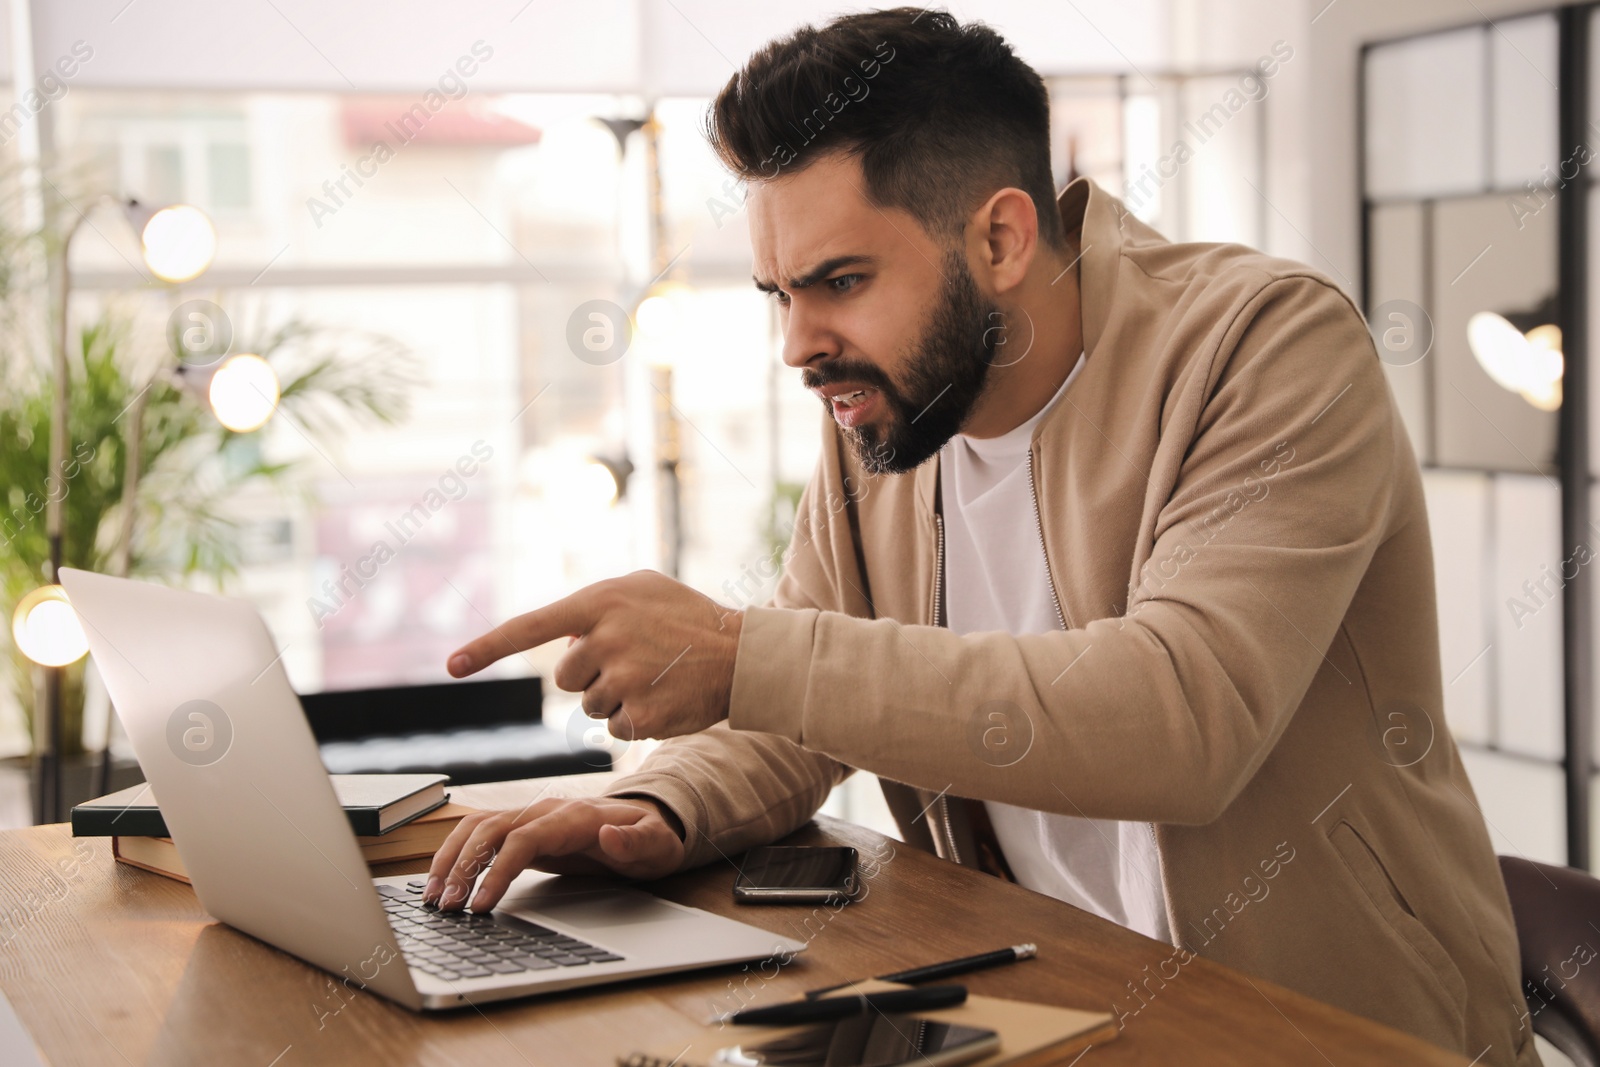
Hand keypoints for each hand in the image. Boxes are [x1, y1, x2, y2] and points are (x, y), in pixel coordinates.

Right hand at [423, 796, 685, 911]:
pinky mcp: (521, 830)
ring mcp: (530, 817)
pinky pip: (479, 835)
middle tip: (445, 907)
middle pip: (489, 829)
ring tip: (432, 898)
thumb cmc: (650, 839)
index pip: (524, 839)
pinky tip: (442, 881)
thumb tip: (612, 835)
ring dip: (450, 859)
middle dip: (462, 867)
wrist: (647, 826)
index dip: (498, 869)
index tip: (481, 904)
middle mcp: (544, 811)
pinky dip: (455, 854)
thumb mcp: (657, 845)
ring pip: (476, 828)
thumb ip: (638, 841)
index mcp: (573, 817)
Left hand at [446, 570, 741, 739]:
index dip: (487, 648)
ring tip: (655, 677)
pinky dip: (633, 721)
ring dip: (615, 698)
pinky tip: (663, 700)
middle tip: (636, 661)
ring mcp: (622, 678)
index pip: (530, 627)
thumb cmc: (688, 618)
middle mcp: (606, 638)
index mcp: (601, 601)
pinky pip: (613, 729)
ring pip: (588, 706)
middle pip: (565, 677)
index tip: (451, 666)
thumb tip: (560, 639)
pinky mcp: (640, 715)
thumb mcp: (642, 588)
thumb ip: (596, 605)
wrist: (741, 655)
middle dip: (592, 674)